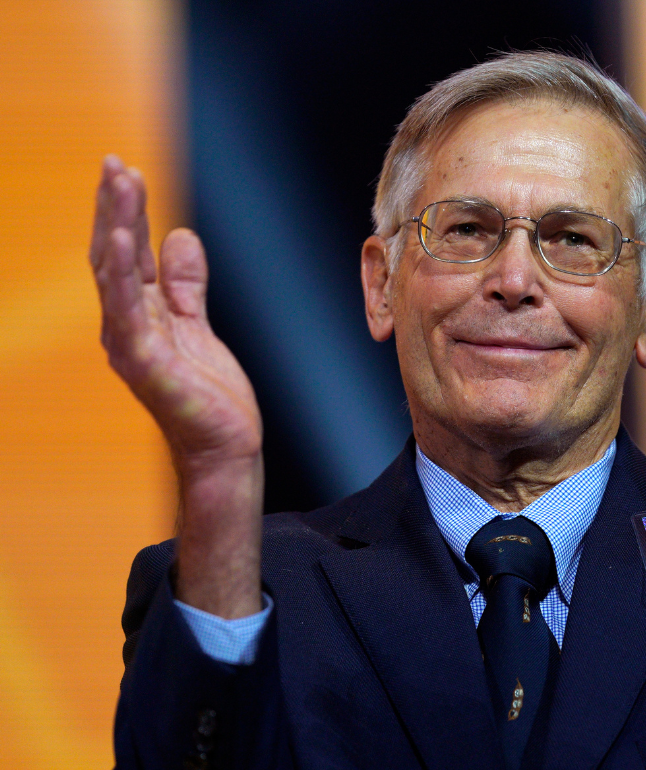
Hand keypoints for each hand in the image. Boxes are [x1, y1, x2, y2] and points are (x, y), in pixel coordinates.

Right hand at [90, 156, 263, 616]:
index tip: (123, 173)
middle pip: (114, 256)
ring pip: (115, 275)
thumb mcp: (199, 325)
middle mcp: (126, 326)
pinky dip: (123, 273)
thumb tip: (179, 235)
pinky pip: (128, 310)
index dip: (124, 214)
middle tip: (112, 162)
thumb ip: (186, 284)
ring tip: (116, 183)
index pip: (127, 256)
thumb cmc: (209, 395)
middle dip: (113, 208)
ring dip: (115, 226)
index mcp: (140, 316)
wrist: (224, 446)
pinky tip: (123, 239)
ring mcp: (130, 343)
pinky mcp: (144, 361)